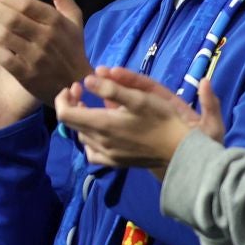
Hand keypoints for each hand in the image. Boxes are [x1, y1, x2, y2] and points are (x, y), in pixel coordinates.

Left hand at [0, 0, 91, 103]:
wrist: (76, 84)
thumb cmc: (72, 47)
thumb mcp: (74, 18)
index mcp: (56, 22)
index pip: (26, 4)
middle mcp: (46, 38)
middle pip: (13, 18)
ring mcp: (36, 57)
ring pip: (6, 36)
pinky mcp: (28, 75)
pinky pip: (6, 59)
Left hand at [56, 68, 222, 175]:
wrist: (180, 150)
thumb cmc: (161, 119)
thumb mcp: (139, 98)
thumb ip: (111, 89)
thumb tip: (86, 81)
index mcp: (102, 125)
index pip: (65, 114)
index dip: (64, 98)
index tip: (74, 86)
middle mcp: (100, 143)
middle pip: (72, 124)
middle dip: (73, 105)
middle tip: (83, 91)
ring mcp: (107, 155)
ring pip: (82, 136)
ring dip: (82, 120)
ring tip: (91, 108)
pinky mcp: (116, 163)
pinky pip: (93, 152)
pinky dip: (90, 139)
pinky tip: (100, 132)